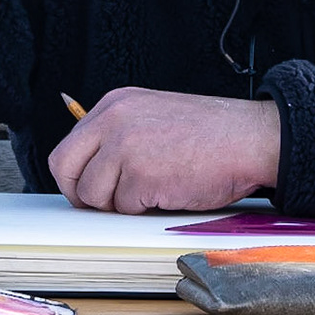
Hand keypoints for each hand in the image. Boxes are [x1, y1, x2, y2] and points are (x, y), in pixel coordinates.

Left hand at [49, 87, 279, 212]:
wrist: (249, 138)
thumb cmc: (212, 134)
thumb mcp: (154, 116)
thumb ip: (120, 135)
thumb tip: (93, 171)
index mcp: (114, 105)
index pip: (68, 147)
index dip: (77, 176)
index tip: (91, 188)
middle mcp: (113, 121)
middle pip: (65, 169)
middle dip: (81, 194)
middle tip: (104, 204)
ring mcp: (125, 148)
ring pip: (94, 195)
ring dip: (119, 204)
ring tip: (151, 192)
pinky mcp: (141, 176)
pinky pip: (124, 208)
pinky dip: (143, 209)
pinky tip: (168, 192)